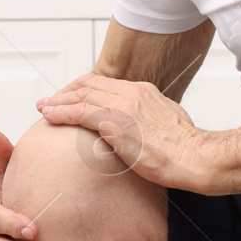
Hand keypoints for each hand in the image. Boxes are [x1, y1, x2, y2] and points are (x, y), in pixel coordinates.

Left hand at [38, 75, 216, 192]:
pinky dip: (60, 112)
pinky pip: (79, 111)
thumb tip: (140, 128)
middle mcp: (132, 92)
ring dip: (58, 100)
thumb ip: (150, 120)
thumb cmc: (186, 150)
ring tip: (44, 107)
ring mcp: (123, 105)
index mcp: (145, 91)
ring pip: (80, 94)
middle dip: (66, 91)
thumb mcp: (168, 124)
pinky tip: (49, 116)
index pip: (105, 83)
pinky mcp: (115, 121)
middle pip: (89, 83)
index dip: (83, 89)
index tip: (71, 98)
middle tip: (51, 102)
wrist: (196, 157)